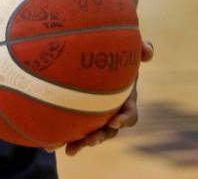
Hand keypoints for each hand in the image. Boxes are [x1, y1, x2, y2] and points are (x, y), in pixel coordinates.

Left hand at [54, 39, 153, 155]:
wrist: (90, 55)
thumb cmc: (113, 52)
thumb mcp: (126, 49)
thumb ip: (140, 47)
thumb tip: (149, 51)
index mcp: (124, 99)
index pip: (129, 113)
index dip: (125, 119)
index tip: (115, 120)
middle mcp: (111, 111)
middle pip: (109, 131)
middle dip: (101, 137)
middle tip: (91, 140)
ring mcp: (96, 115)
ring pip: (91, 134)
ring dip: (82, 143)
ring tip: (70, 150)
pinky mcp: (80, 116)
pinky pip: (73, 130)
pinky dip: (63, 138)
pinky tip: (48, 146)